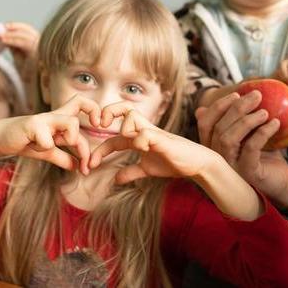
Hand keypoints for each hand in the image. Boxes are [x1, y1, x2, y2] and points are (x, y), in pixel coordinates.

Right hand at [0, 95, 99, 174]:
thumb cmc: (24, 141)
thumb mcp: (47, 151)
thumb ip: (63, 157)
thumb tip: (77, 167)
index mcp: (59, 119)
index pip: (83, 102)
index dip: (95, 110)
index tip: (98, 127)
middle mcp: (54, 115)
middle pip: (81, 113)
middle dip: (85, 147)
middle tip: (87, 165)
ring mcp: (43, 119)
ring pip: (71, 123)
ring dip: (71, 140)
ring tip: (58, 150)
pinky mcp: (31, 125)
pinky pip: (47, 140)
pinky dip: (44, 148)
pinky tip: (34, 147)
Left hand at [1, 22, 39, 82]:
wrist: (33, 86)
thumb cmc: (27, 73)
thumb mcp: (19, 56)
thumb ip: (14, 46)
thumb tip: (5, 35)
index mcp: (39, 43)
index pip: (28, 30)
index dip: (17, 26)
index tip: (5, 26)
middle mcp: (42, 43)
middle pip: (28, 29)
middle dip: (13, 27)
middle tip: (1, 28)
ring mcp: (41, 47)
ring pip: (24, 35)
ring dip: (10, 34)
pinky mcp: (36, 52)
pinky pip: (22, 43)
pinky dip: (11, 40)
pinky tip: (3, 41)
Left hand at [91, 103, 213, 183]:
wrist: (196, 165)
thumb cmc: (173, 162)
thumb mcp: (147, 169)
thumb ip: (131, 171)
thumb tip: (115, 179)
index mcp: (139, 136)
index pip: (113, 136)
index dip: (100, 149)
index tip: (91, 164)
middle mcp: (144, 130)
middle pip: (123, 108)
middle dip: (108, 112)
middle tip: (99, 126)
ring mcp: (154, 132)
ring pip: (132, 116)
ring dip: (124, 129)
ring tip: (129, 144)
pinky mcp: (163, 139)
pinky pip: (146, 133)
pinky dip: (140, 140)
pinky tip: (141, 149)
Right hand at [195, 91, 287, 207]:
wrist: (283, 182)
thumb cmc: (265, 156)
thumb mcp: (251, 134)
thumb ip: (238, 119)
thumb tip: (226, 98)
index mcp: (213, 146)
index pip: (204, 123)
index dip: (218, 106)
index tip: (236, 94)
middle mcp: (216, 158)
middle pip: (218, 128)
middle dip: (236, 108)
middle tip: (257, 95)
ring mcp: (230, 168)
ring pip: (228, 138)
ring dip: (247, 120)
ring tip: (264, 111)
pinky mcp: (247, 174)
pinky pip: (250, 149)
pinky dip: (262, 133)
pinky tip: (275, 123)